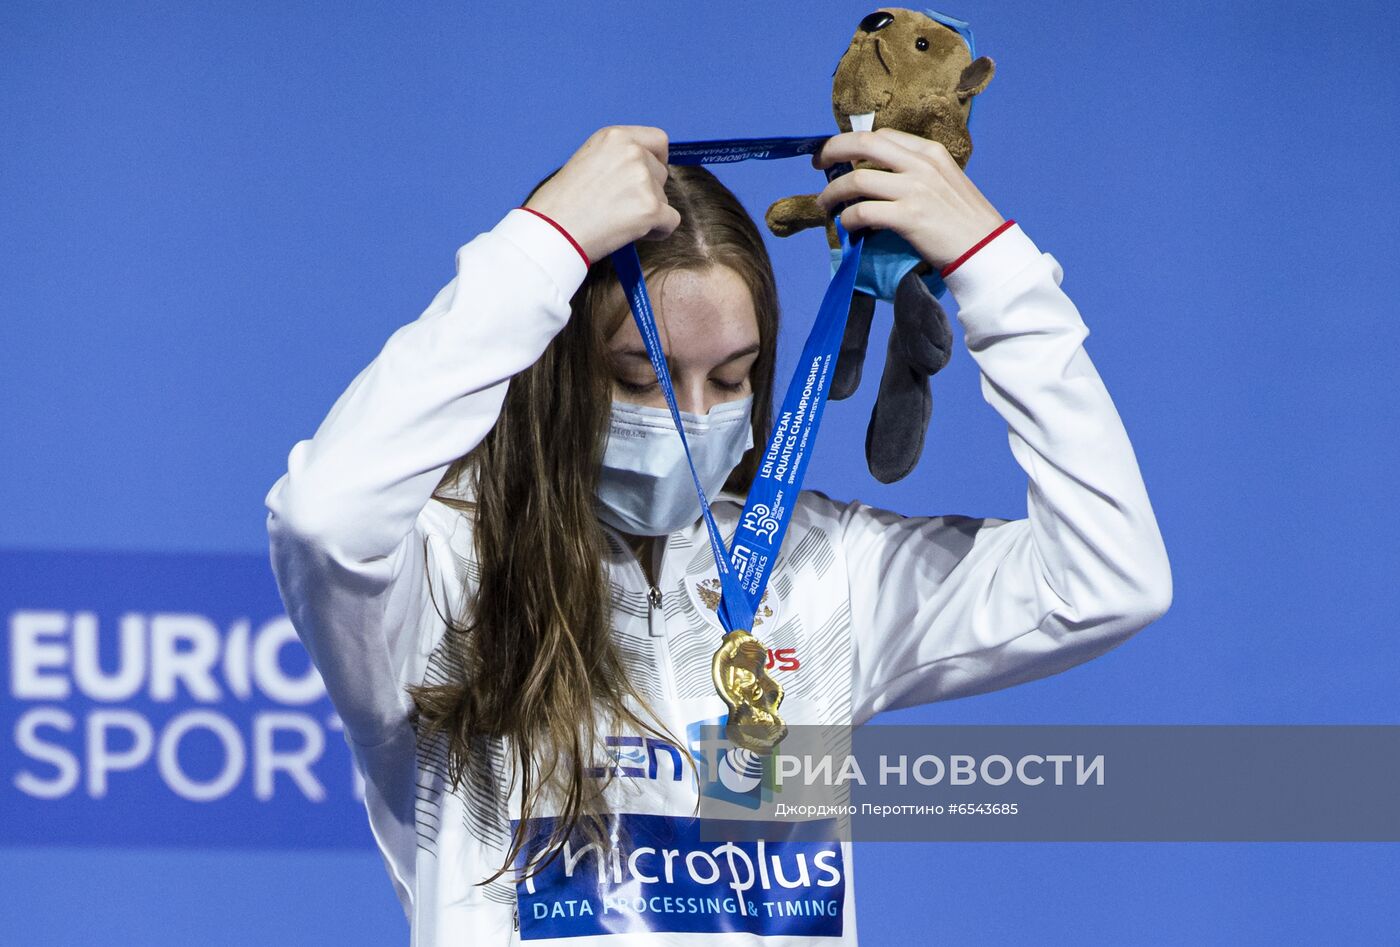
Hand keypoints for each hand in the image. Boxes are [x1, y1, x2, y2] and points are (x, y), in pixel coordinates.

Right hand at [524, 125, 681, 262]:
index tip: (647, 176)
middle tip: (618, 208)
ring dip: (647, 213)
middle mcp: (632, 152)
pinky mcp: (650, 208)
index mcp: (615, 137)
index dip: (656, 161)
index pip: (658, 140)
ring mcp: (643, 180)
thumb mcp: (587, 161)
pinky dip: (657, 232)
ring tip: (615, 221)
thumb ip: (617, 160)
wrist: (552, 232)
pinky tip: (630, 234)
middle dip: (647, 192)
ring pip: (664, 199)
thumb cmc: (561, 204)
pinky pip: (671, 222)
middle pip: (661, 173)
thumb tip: (643, 172)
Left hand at [813, 128, 1005, 269]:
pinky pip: (863, 212)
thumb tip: (878, 176)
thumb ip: (916, 173)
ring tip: (824, 203)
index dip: (852, 141)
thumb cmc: (965, 221)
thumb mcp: (945, 182)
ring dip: (832, 191)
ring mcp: (915, 190)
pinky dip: (847, 219)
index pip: (882, 135)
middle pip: (863, 144)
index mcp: (930, 152)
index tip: (838, 154)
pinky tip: (846, 226)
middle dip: (833, 150)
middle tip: (818, 164)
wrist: (986, 249)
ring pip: (856, 179)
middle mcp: (921, 165)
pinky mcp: (909, 217)